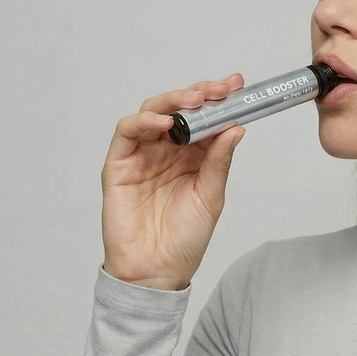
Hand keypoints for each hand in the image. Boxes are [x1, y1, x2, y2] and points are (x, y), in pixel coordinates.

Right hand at [100, 74, 245, 289]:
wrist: (158, 271)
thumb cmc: (186, 237)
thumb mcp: (211, 195)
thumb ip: (219, 161)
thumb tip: (236, 128)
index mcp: (193, 154)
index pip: (206, 118)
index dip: (220, 99)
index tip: (237, 84)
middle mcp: (168, 149)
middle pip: (180, 109)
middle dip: (200, 94)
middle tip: (220, 89)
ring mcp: (142, 154)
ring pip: (153, 112)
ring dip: (174, 101)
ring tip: (195, 101)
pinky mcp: (118, 165)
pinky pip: (127, 133)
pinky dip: (143, 121)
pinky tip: (163, 120)